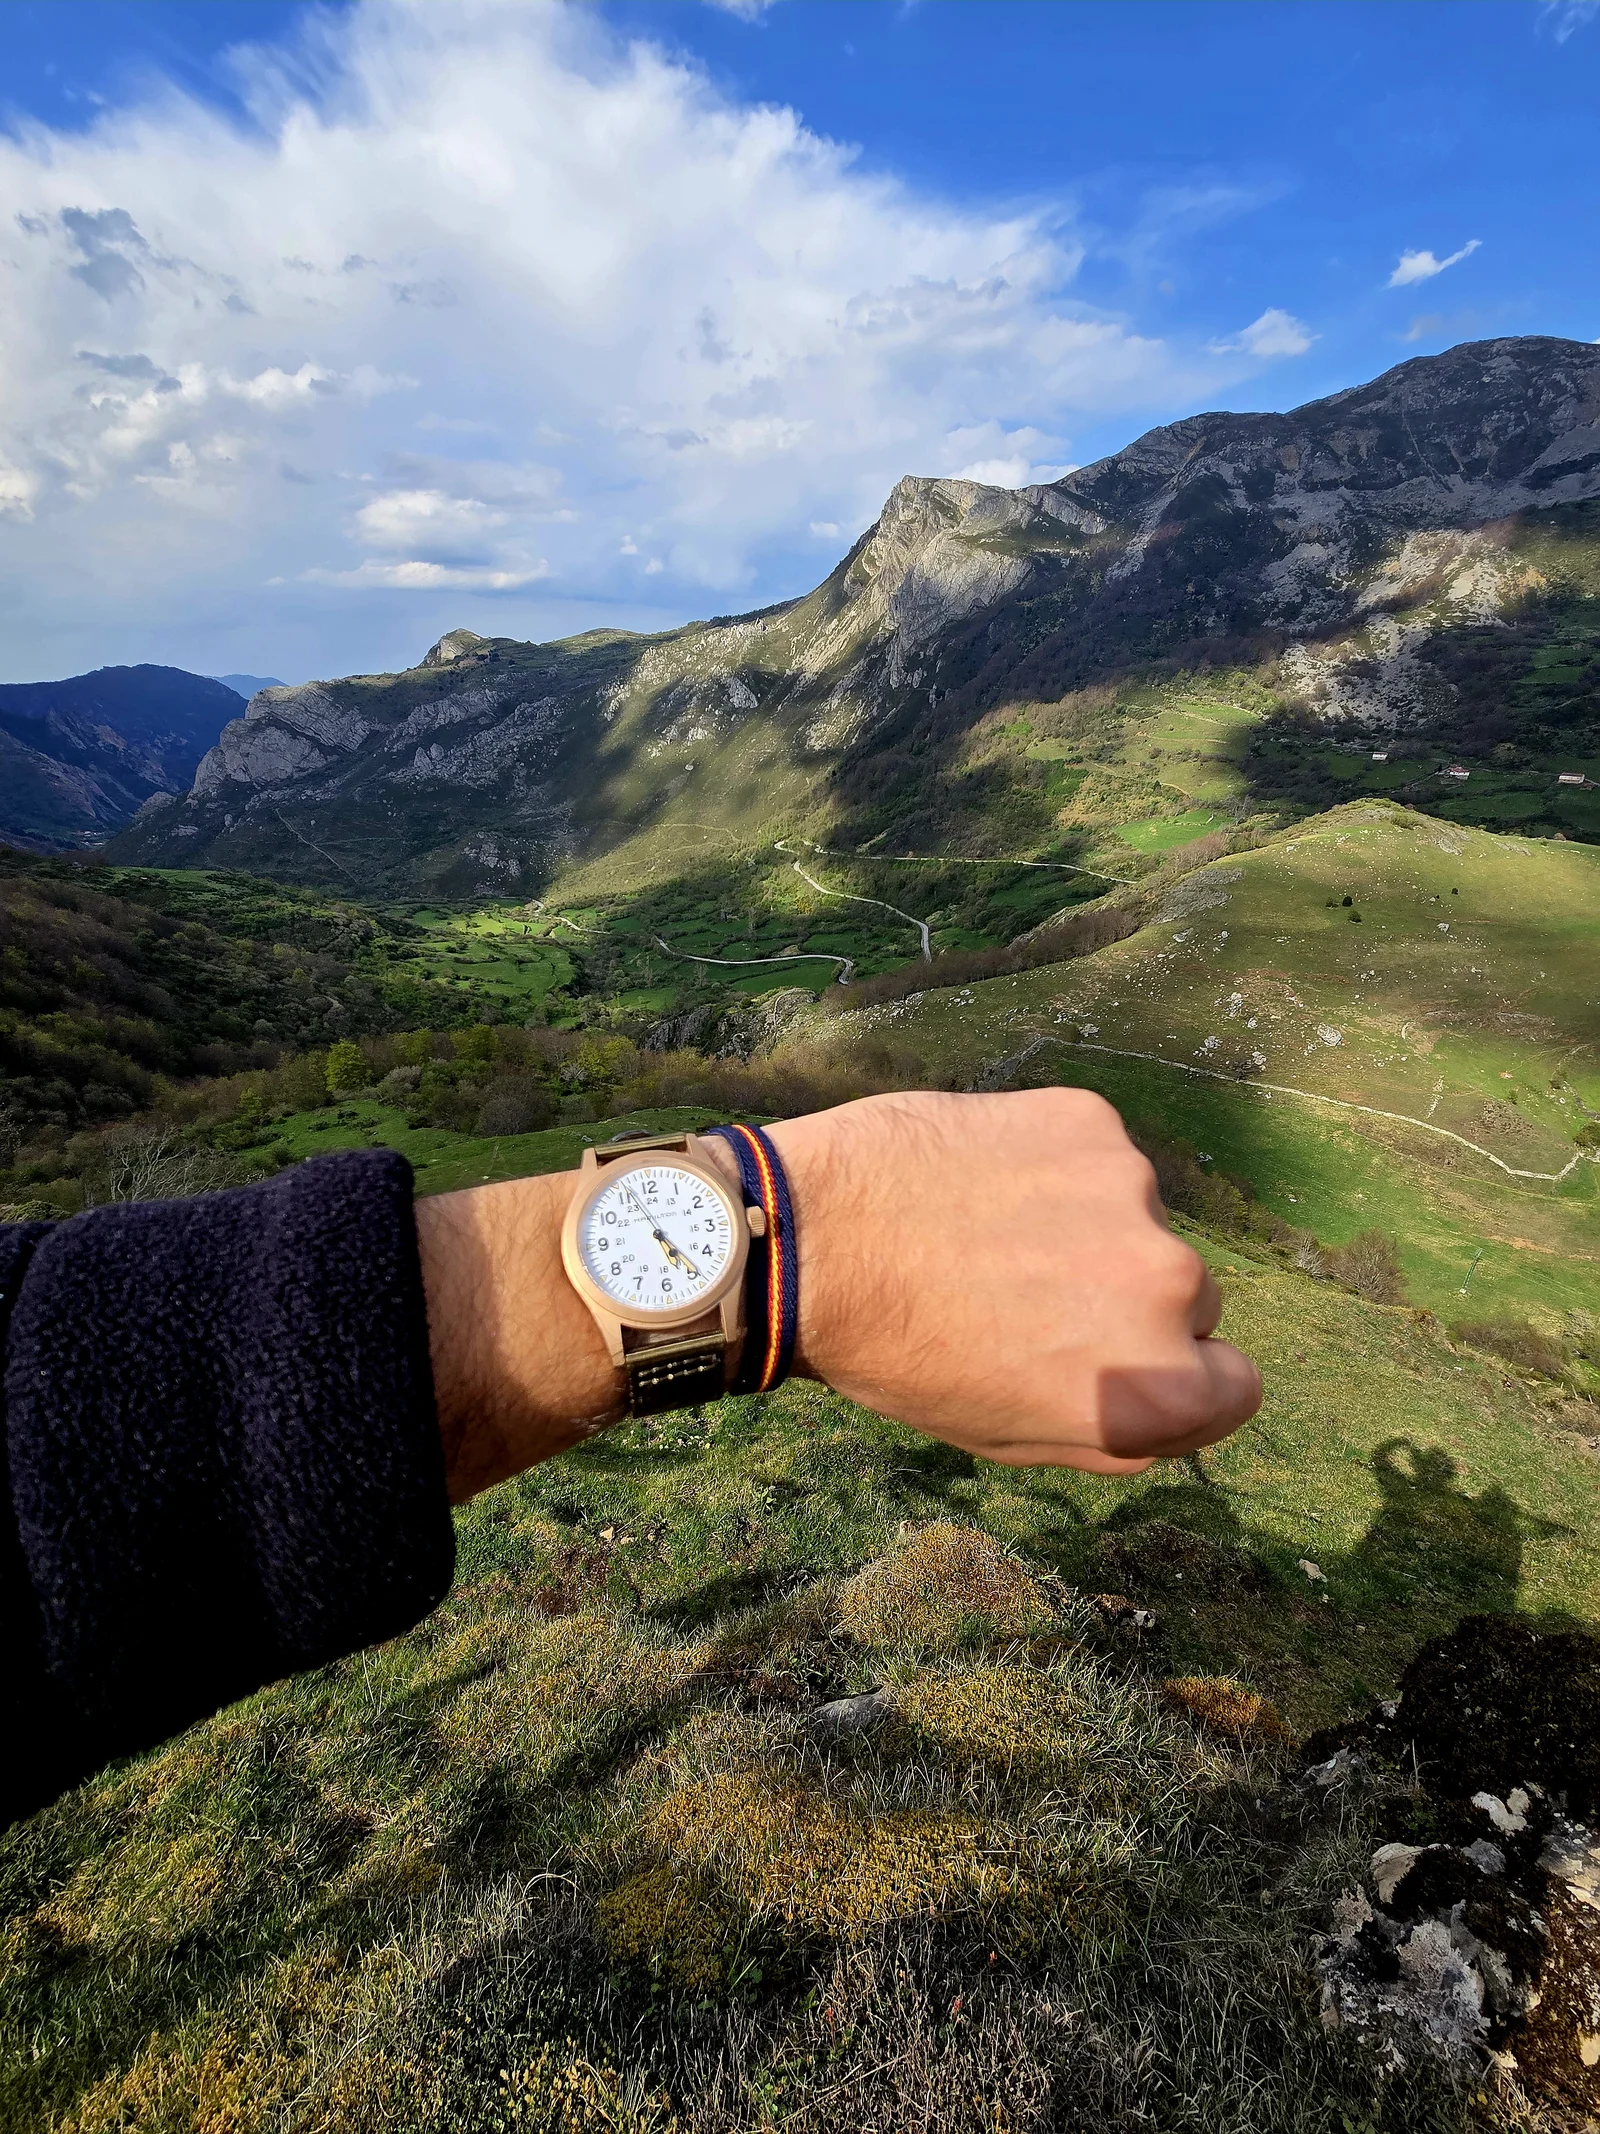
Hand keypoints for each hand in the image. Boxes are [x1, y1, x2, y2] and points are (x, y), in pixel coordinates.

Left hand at [417, 1086, 1261, 1502]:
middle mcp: (1169, 1290)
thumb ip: (1123, 1426)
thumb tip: (1187, 1391)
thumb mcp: (1015, 1434)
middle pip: (1187, 1295)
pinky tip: (974, 1180)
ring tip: (981, 1235)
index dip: (1176, 1375)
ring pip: (1135, 1216)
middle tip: (1022, 1295)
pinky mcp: (1091, 1122)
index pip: (1237, 1384)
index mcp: (1156, 1392)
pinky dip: (1050, 1164)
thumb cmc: (896, 1355)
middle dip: (1123, 1297)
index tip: (1111, 1359)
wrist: (806, 1238)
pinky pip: (1094, 1153)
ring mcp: (1134, 1195)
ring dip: (1085, 1224)